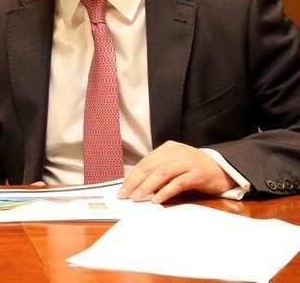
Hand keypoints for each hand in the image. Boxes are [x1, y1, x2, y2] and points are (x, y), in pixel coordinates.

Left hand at [119, 141, 235, 203]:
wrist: (224, 169)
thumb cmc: (196, 169)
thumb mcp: (176, 165)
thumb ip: (159, 171)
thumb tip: (138, 186)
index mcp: (168, 148)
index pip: (145, 162)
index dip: (132, 176)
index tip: (123, 189)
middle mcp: (177, 152)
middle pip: (151, 166)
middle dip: (136, 182)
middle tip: (126, 195)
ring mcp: (188, 162)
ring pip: (162, 173)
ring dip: (148, 186)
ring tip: (138, 198)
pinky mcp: (198, 174)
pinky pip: (179, 182)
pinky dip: (166, 191)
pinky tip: (158, 199)